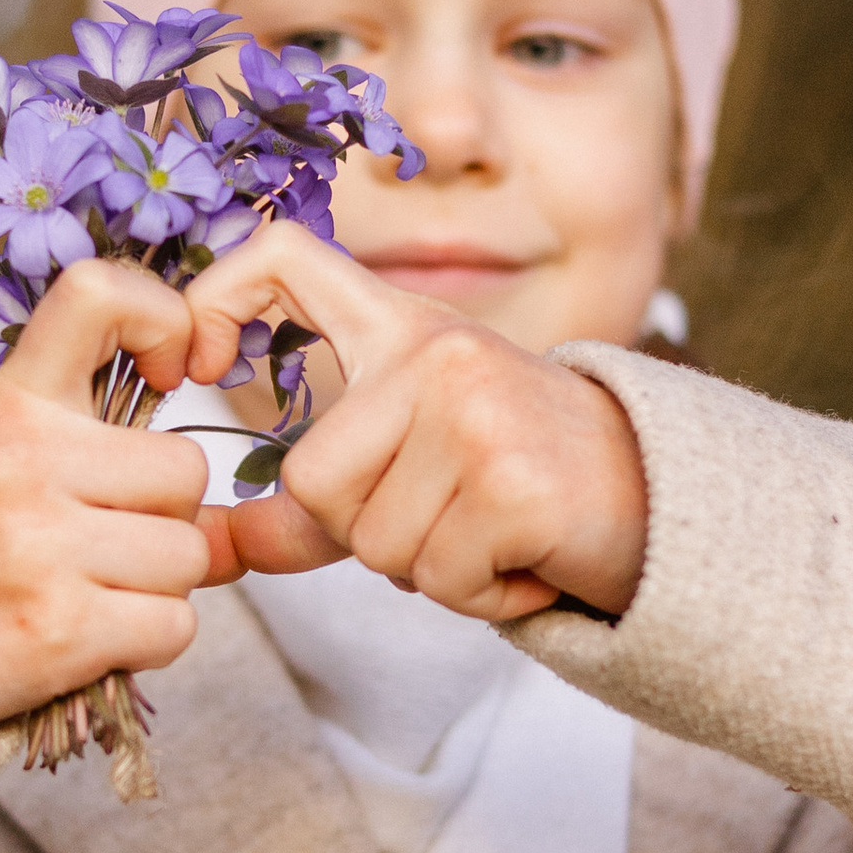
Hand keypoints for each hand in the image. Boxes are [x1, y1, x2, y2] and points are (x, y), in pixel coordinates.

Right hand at [0, 261, 221, 753]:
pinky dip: (146, 644)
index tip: (171, 368)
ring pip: (190, 555)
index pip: (99, 292)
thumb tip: (233, 524)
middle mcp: (23, 459)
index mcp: (7, 402)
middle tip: (98, 546)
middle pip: (186, 469)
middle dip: (164, 517)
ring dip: (157, 588)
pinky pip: (174, 626)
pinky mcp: (57, 629)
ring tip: (84, 595)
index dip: (166, 317)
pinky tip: (85, 639)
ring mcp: (40, 545)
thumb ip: (99, 458)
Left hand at [187, 224, 647, 622]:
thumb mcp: (412, 463)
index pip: (279, 256)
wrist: (654, 496)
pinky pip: (440, 579)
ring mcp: (477, 412)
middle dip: (367, 535)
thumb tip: (216, 547)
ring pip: (376, 543)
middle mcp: (434, 353)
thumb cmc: (517, 477)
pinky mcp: (514, 484)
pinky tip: (523, 558)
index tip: (199, 365)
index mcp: (400, 326)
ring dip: (430, 569)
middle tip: (448, 516)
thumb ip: (316, 501)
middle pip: (314, 482)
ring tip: (491, 532)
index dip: (214, 299)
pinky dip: (479, 596)